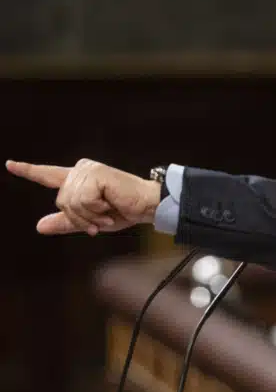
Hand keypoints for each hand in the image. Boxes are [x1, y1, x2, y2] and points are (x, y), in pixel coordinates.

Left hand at [6, 158, 160, 235]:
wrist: (147, 206)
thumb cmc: (124, 211)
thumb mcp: (91, 221)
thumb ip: (66, 222)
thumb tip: (39, 227)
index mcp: (78, 180)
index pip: (49, 175)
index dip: (29, 171)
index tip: (10, 165)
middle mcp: (80, 170)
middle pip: (61, 201)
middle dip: (80, 217)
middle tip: (101, 221)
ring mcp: (87, 170)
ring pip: (70, 202)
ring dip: (90, 215)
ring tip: (107, 214)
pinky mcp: (96, 174)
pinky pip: (82, 199)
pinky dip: (95, 209)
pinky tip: (110, 205)